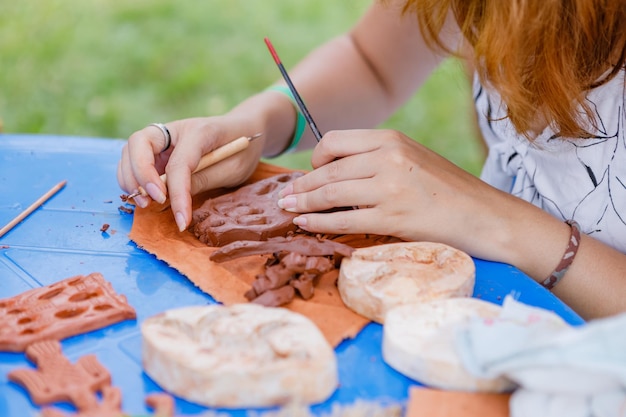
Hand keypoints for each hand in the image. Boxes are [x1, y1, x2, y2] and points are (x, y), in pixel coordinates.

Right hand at [117, 116, 263, 230]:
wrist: (245, 131)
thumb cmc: (241, 149)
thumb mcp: (232, 169)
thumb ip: (203, 180)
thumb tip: (173, 198)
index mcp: (199, 131)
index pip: (179, 162)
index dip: (177, 193)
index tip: (181, 219)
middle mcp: (175, 129)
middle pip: (138, 143)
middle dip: (139, 175)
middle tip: (151, 201)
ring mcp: (163, 139)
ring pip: (129, 151)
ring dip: (130, 179)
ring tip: (145, 203)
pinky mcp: (157, 150)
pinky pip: (133, 161)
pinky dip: (131, 179)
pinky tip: (144, 197)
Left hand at [277, 129, 516, 260]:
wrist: (485, 216)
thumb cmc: (449, 190)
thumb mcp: (414, 159)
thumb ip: (379, 159)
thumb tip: (339, 171)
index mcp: (392, 140)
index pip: (336, 141)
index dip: (316, 158)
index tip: (310, 173)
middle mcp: (388, 158)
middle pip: (328, 170)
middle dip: (301, 185)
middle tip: (284, 196)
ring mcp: (390, 188)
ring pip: (331, 194)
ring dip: (303, 203)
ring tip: (287, 210)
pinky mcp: (392, 218)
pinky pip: (344, 220)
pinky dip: (319, 222)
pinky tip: (305, 224)